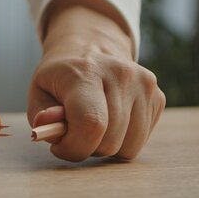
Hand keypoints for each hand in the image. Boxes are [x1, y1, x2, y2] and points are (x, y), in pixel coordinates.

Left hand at [27, 4, 164, 161]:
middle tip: (74, 131)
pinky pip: (139, 143)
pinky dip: (122, 142)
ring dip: (105, 146)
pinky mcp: (158, 97)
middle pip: (109, 141)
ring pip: (127, 148)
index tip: (60, 145)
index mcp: (86, 71)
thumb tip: (47, 124)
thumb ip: (41, 115)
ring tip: (93, 125)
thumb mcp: (39, 93)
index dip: (74, 147)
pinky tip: (111, 121)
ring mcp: (144, 85)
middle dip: (86, 147)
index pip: (91, 123)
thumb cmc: (61, 79)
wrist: (90, 49)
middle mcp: (121, 74)